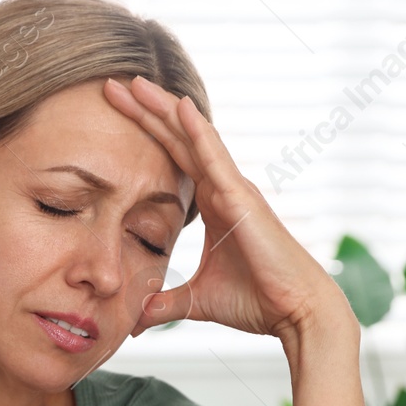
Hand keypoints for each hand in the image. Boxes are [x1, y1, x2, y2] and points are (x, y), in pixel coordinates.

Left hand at [103, 75, 354, 340]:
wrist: (293, 312)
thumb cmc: (256, 301)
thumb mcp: (196, 302)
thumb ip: (163, 305)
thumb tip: (133, 323)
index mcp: (213, 204)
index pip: (172, 159)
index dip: (145, 134)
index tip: (115, 112)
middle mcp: (224, 188)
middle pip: (178, 140)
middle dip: (146, 111)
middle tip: (112, 84)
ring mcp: (234, 189)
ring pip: (193, 139)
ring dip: (164, 110)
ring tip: (136, 83)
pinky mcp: (242, 199)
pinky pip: (215, 158)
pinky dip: (197, 131)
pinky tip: (179, 107)